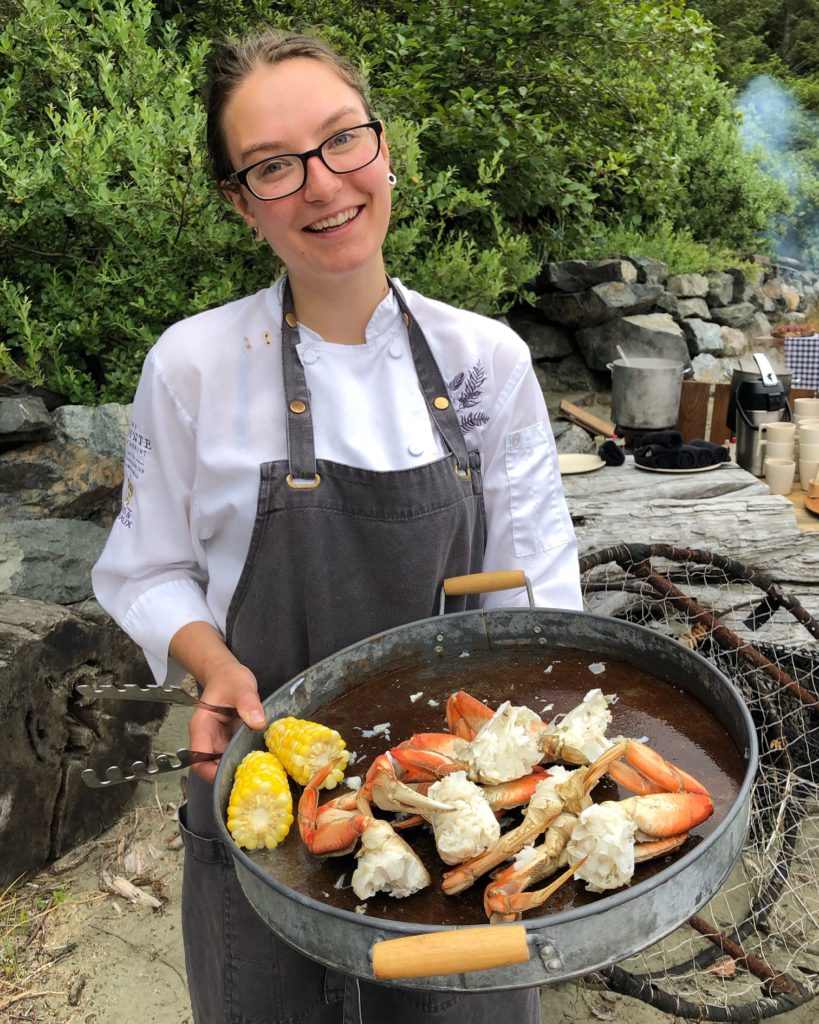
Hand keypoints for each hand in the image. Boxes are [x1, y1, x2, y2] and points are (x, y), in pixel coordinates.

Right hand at [188, 660, 264, 782]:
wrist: (228, 674)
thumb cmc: (228, 679)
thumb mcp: (241, 688)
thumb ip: (248, 703)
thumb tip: (257, 722)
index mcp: (201, 727)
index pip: (198, 759)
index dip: (211, 772)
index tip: (231, 776)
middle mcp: (207, 737)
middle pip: (211, 765)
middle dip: (228, 772)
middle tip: (252, 775)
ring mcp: (218, 740)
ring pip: (223, 762)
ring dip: (238, 766)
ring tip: (259, 769)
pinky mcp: (228, 740)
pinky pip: (234, 754)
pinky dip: (244, 758)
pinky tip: (260, 758)